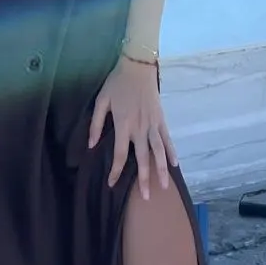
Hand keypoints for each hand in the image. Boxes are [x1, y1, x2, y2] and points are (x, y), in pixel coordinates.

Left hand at [88, 56, 176, 200]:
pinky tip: (174, 164)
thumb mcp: (101, 101)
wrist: (138, 66)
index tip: (112, 184)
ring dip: (161, 170)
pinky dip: (171, 151)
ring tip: (165, 186)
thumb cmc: (117, 83)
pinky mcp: (161, 119)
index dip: (115, 170)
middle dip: (144, 178)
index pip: (119, 154)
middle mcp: (139, 128)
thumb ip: (95, 124)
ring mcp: (152, 124)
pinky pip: (167, 138)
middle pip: (142, 158)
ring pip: (158, 151)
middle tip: (147, 197)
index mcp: (123, 124)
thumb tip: (91, 145)